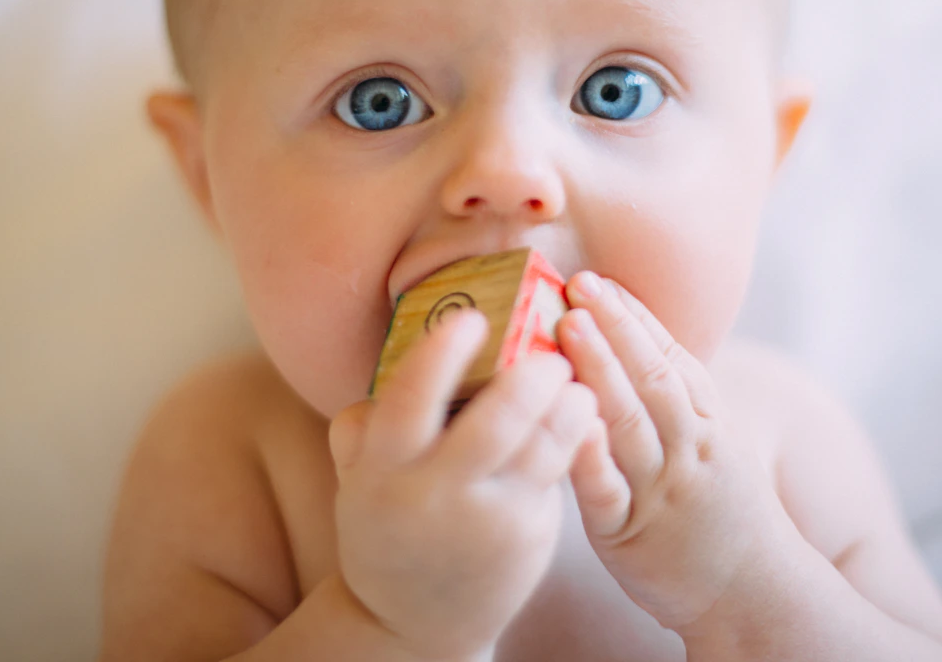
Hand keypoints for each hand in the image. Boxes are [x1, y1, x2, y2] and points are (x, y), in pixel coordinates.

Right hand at [329, 309, 597, 660]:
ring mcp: (488, 520)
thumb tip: (389, 362)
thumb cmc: (388, 526)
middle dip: (530, 379)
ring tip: (575, 380)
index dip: (442, 355)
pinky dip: (576, 436)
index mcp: (384, 469)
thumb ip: (364, 426)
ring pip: (542, 448)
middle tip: (549, 351)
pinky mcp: (528, 536)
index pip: (410, 400)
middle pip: (495, 424)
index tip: (471, 319)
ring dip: (568, 406)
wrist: (412, 622)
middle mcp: (436, 494)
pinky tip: (583, 412)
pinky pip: (558, 473)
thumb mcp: (358, 480)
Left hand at [558, 273, 787, 637]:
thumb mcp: (713, 442)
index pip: (671, 357)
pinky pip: (608, 491)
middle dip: (615, 327)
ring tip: (570, 326)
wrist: (755, 593)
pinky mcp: (629, 533)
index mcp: (706, 422)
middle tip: (580, 284)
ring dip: (600, 370)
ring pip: (630, 422)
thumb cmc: (719, 508)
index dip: (634, 316)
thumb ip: (676, 396)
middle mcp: (687, 448)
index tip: (601, 278)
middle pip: (652, 378)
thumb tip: (629, 337)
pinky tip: (570, 423)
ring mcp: (660, 490)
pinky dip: (591, 457)